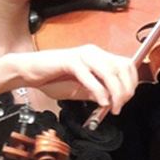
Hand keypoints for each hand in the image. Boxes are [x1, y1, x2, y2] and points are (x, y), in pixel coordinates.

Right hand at [9, 44, 137, 114]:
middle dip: (126, 89)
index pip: (126, 65)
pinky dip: (100, 91)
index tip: (125, 100)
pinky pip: (91, 77)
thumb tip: (113, 100)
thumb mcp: (79, 90)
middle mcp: (93, 52)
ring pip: (110, 72)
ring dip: (116, 92)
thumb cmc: (51, 79)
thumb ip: (96, 92)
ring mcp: (82, 55)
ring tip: (112, 107)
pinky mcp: (71, 60)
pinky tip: (101, 102)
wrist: (28, 72)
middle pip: (123, 67)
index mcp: (98, 56)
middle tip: (119, 106)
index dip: (131, 83)